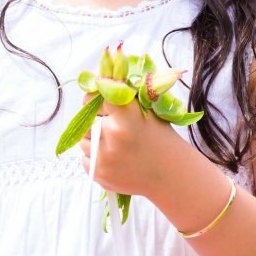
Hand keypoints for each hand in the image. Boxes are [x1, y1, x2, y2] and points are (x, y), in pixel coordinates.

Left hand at [79, 99, 194, 195]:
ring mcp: (103, 156)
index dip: (100, 98)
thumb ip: (124, 97)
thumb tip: (100, 80)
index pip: (97, 96)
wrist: (171, 175)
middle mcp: (112, 134)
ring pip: (84, 140)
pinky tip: (114, 158)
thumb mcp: (149, 111)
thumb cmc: (161, 140)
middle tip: (115, 128)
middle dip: (98, 121)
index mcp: (126, 115)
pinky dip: (95, 157)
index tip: (104, 102)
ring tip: (116, 145)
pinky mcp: (99, 174)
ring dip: (95, 140)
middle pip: (88, 119)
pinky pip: (85, 158)